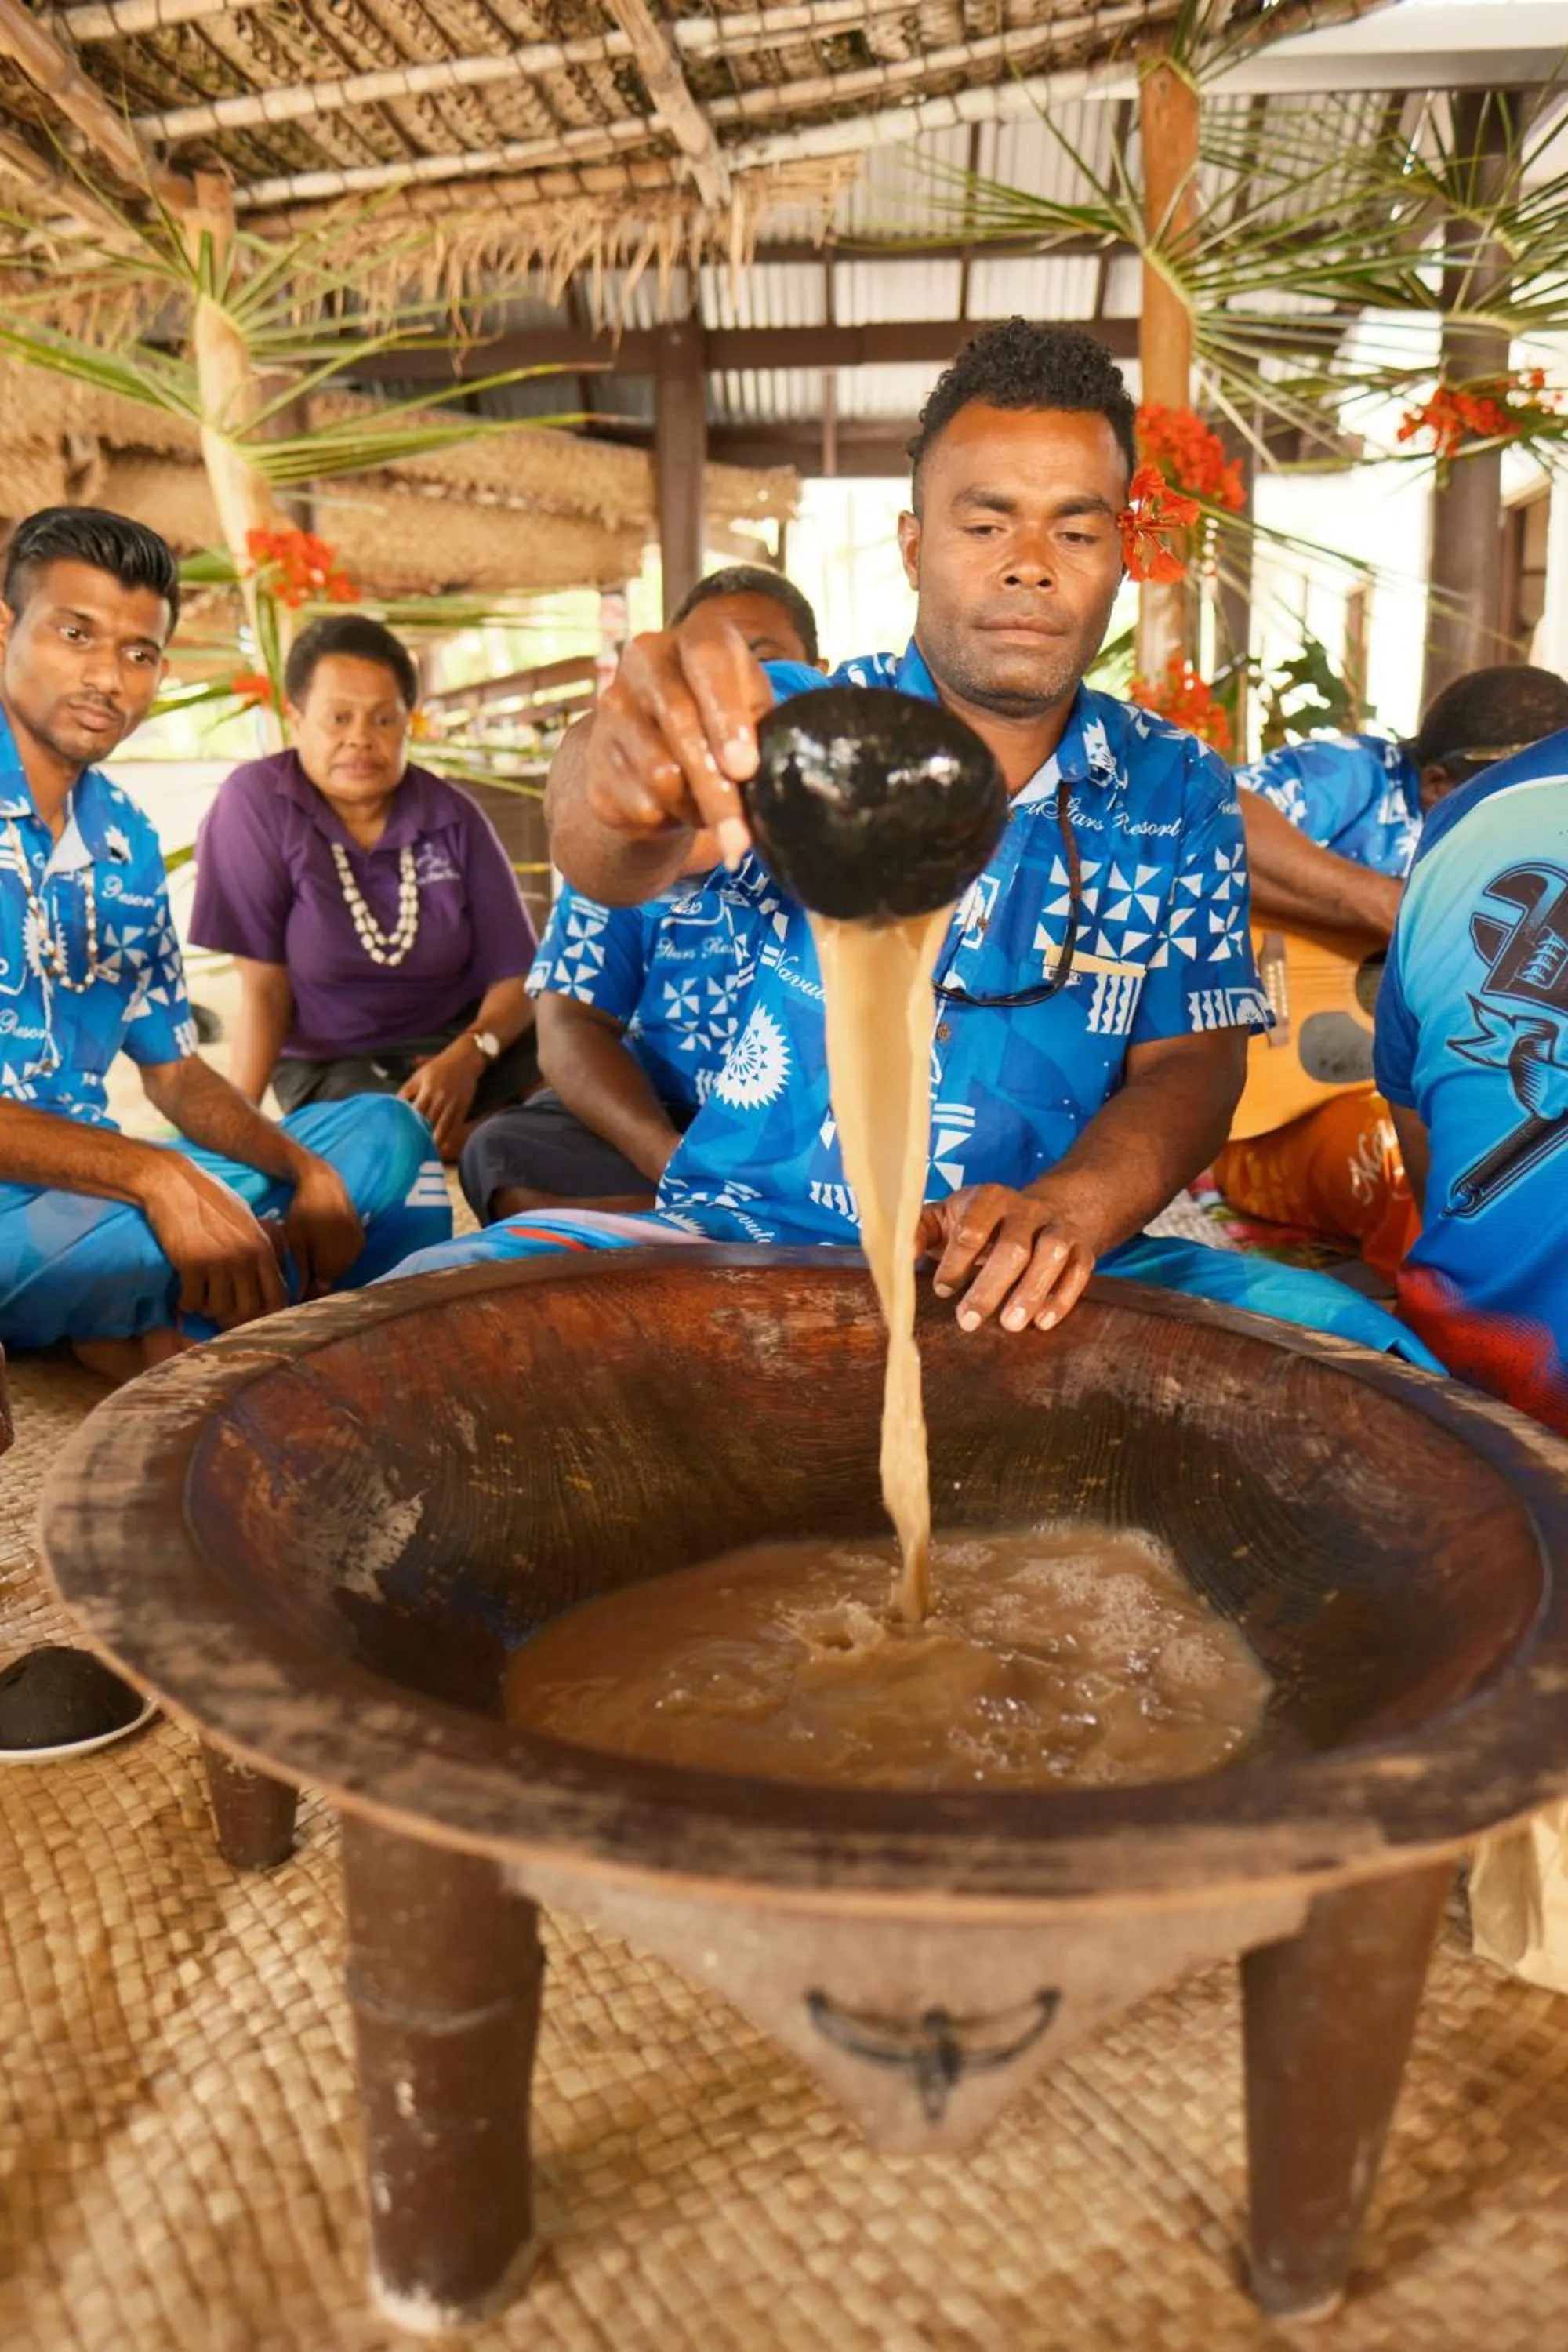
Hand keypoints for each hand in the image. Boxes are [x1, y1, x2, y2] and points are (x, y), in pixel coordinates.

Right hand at [140, 1154, 287, 1330]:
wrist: (173, 1183)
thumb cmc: (209, 1199)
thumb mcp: (246, 1219)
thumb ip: (260, 1247)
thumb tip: (271, 1277)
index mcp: (262, 1246)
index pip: (276, 1296)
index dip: (266, 1314)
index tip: (252, 1317)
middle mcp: (244, 1256)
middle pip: (247, 1309)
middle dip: (233, 1316)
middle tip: (220, 1310)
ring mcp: (218, 1260)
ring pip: (218, 1308)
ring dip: (207, 1309)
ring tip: (201, 1299)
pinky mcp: (191, 1263)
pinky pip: (192, 1301)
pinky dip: (186, 1303)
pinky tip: (184, 1296)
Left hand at [283, 1154, 364, 1297]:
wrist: (325, 1183)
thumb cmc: (303, 1211)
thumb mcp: (296, 1241)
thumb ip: (301, 1270)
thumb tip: (300, 1296)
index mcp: (332, 1260)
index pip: (322, 1289)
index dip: (308, 1292)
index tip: (295, 1291)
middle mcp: (350, 1256)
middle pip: (333, 1279)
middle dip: (318, 1280)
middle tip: (301, 1275)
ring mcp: (358, 1247)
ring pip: (342, 1268)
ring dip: (328, 1268)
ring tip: (312, 1259)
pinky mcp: (362, 1237)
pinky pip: (349, 1256)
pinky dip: (337, 1257)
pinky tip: (325, 1248)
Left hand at [399, 1044, 480, 1159]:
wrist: (465, 1059)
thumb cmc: (438, 1067)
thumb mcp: (419, 1075)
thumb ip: (406, 1091)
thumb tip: (394, 1107)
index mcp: (426, 1088)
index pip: (415, 1111)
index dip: (409, 1125)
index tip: (401, 1139)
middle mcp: (440, 1097)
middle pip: (428, 1122)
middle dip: (420, 1137)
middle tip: (411, 1152)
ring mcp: (453, 1104)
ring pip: (442, 1128)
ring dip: (433, 1142)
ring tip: (425, 1155)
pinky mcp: (463, 1108)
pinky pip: (455, 1127)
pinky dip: (448, 1138)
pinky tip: (441, 1148)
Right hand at [586, 612, 773, 863]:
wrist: (661, 743)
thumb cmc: (724, 720)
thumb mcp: (753, 711)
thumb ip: (760, 730)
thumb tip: (750, 774)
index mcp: (694, 639)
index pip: (708, 664)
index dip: (727, 718)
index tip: (744, 768)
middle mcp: (645, 663)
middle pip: (681, 726)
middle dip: (716, 789)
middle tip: (740, 838)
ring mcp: (613, 708)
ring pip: (658, 774)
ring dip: (695, 807)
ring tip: (712, 808)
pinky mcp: (595, 758)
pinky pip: (639, 804)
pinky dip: (669, 820)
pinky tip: (678, 808)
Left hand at [914, 1184, 1099, 1334]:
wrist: (1045, 1210)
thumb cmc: (982, 1222)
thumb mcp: (947, 1218)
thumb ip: (919, 1232)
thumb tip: (898, 1255)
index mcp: (989, 1199)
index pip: (972, 1229)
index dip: (955, 1262)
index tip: (942, 1290)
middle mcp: (1027, 1210)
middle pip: (1013, 1247)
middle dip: (990, 1286)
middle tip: (968, 1321)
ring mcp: (1058, 1228)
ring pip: (1051, 1255)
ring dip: (1031, 1291)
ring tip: (1011, 1325)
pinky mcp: (1082, 1248)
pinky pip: (1080, 1271)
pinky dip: (1063, 1297)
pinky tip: (1042, 1322)